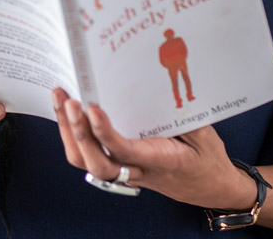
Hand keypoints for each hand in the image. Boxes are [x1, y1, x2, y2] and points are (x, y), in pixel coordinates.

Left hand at [51, 88, 256, 210]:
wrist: (211, 187)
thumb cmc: (207, 159)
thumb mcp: (204, 135)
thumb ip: (184, 115)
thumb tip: (164, 85)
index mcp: (160, 161)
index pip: (124, 151)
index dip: (104, 132)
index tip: (91, 108)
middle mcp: (137, 170)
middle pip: (96, 163)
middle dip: (78, 133)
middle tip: (68, 100)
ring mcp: (126, 172)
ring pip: (87, 162)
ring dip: (69, 132)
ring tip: (60, 98)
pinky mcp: (120, 168)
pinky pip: (89, 157)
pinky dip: (73, 135)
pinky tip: (67, 111)